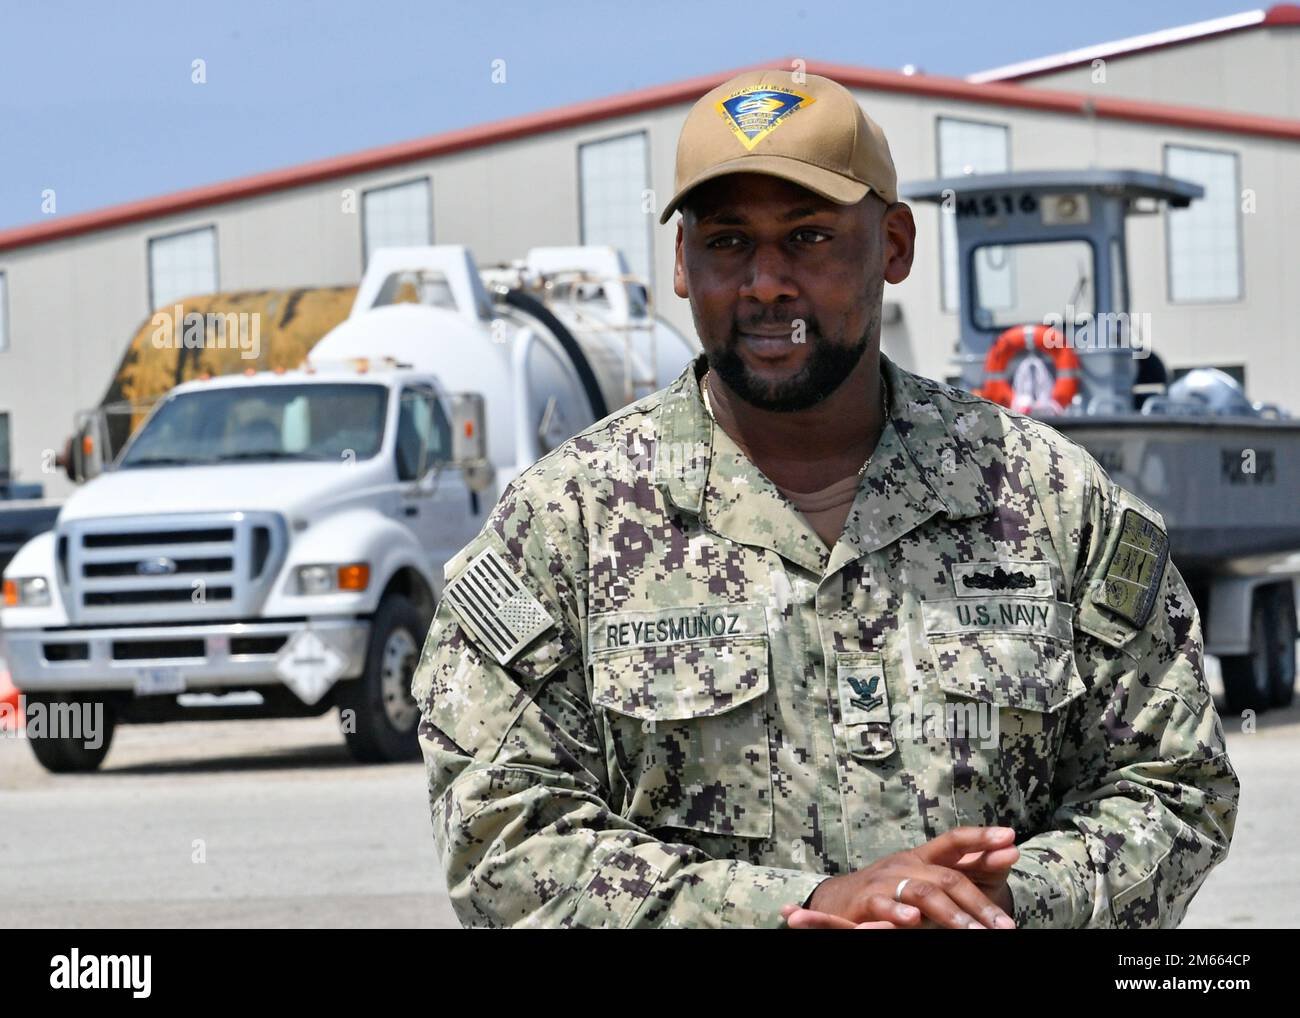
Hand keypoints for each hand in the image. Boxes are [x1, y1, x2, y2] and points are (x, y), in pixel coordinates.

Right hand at [781, 826, 1018, 928]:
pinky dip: (898, 912)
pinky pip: (883, 904)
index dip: (980, 837)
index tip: (1010, 837)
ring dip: (950, 914)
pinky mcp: (865, 901)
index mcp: (922, 856)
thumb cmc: (892, 892)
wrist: (837, 901)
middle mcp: (904, 864)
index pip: (953, 840)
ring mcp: (884, 881)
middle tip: (1004, 927)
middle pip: (946, 876)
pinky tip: (914, 921)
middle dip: (978, 902)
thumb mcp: (927, 880)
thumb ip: (967, 870)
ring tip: (973, 932)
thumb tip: (1011, 852)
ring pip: (922, 892)